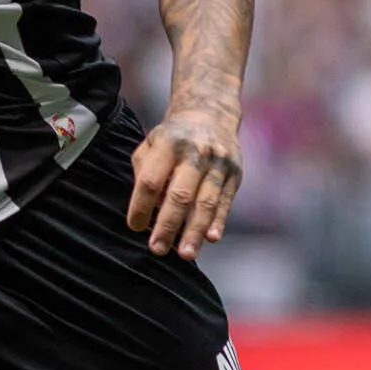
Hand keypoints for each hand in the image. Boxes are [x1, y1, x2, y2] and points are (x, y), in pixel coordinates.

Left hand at [125, 103, 242, 258]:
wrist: (211, 114)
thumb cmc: (172, 138)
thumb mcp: (151, 144)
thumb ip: (144, 172)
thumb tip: (147, 210)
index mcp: (168, 143)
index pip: (151, 180)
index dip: (140, 206)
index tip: (135, 227)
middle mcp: (195, 152)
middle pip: (180, 195)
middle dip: (167, 225)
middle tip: (157, 249)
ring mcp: (218, 163)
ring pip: (205, 202)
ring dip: (194, 231)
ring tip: (185, 254)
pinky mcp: (235, 173)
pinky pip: (225, 202)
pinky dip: (219, 221)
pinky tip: (212, 239)